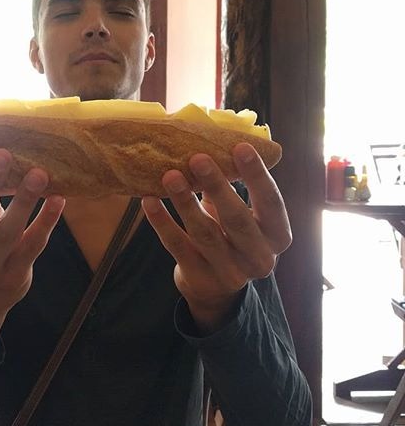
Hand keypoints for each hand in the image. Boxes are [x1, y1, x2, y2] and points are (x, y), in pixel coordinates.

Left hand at [142, 142, 291, 332]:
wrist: (216, 286)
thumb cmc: (231, 235)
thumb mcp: (243, 214)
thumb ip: (235, 186)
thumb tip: (212, 139)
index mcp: (278, 235)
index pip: (272, 203)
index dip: (256, 175)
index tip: (240, 146)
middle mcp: (260, 258)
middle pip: (237, 219)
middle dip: (217, 186)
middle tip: (197, 158)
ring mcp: (230, 272)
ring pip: (204, 233)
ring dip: (185, 202)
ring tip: (169, 176)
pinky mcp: (200, 278)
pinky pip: (177, 246)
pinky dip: (161, 222)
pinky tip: (148, 201)